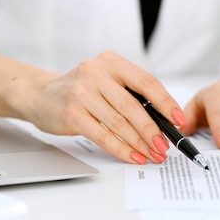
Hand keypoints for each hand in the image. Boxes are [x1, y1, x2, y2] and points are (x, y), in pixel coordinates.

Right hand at [16, 51, 185, 163]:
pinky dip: (121, 149)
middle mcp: (96, 73)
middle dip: (153, 130)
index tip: (179, 120)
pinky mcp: (72, 113)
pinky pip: (103, 135)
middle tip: (164, 146)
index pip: (146, 81)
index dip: (165, 102)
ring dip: (139, 143)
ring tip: (152, 155)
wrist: (40, 95)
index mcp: (112, 62)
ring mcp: (82, 93)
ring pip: (120, 123)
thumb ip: (130, 94)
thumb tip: (163, 122)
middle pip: (133, 106)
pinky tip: (133, 157)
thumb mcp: (106, 82)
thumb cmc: (80, 91)